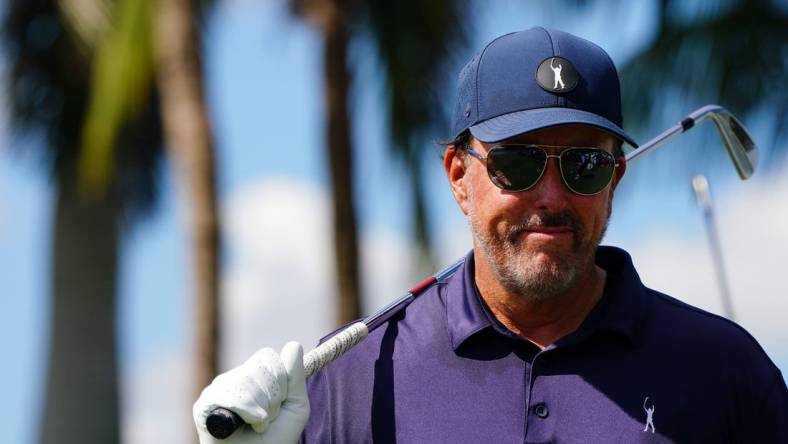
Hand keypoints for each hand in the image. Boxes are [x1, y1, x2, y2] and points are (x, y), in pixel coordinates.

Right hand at [193, 342, 309, 443]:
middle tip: (267, 418)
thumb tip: (293, 345)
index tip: (281, 404)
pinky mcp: (204, 404)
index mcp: (255, 376)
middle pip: (257, 366)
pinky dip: (244, 411)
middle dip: (271, 397)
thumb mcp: (296, 407)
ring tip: (256, 424)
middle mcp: (234, 378)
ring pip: (244, 380)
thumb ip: (296, 377)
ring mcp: (218, 389)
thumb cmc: (276, 439)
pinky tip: (242, 425)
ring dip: (259, 409)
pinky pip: (227, 394)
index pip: (268, 357)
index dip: (280, 381)